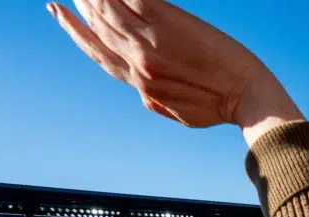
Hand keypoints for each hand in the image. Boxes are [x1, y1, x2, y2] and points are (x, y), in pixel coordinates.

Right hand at [49, 0, 302, 144]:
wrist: (247, 97)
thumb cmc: (222, 106)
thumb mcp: (181, 114)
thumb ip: (155, 100)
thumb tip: (141, 93)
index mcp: (140, 84)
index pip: (98, 53)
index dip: (75, 31)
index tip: (61, 12)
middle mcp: (138, 62)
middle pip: (97, 26)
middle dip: (80, 4)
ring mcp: (150, 43)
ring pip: (107, 9)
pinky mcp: (167, 24)